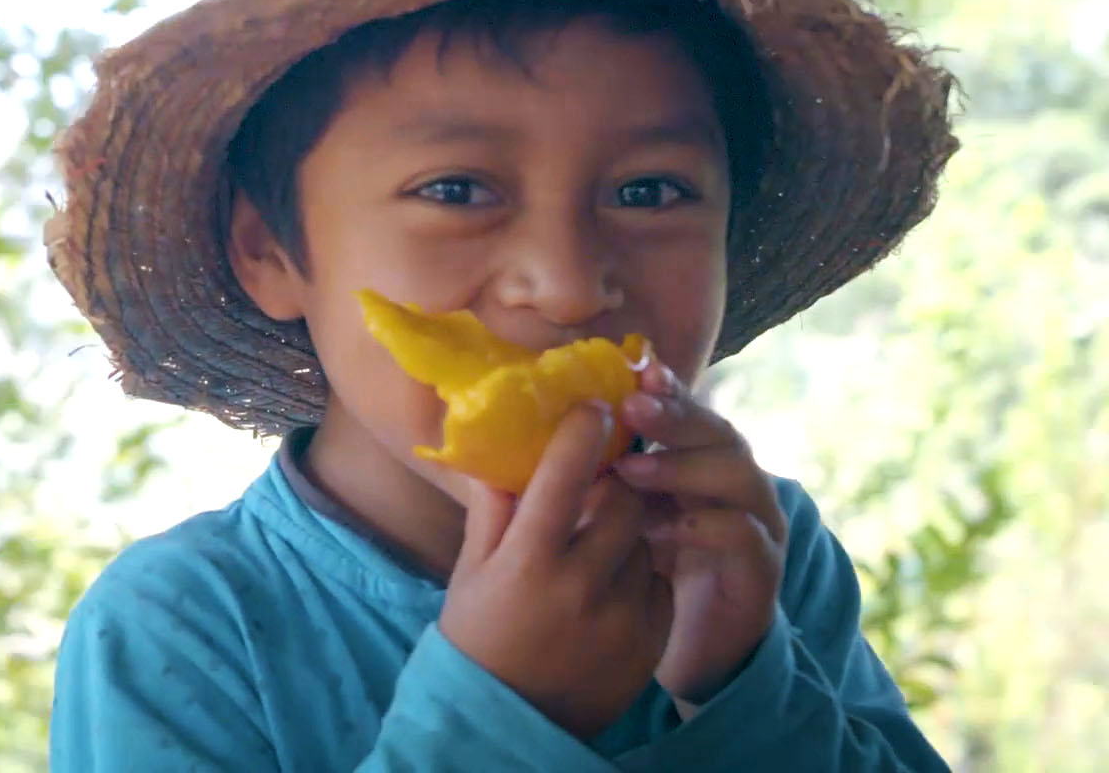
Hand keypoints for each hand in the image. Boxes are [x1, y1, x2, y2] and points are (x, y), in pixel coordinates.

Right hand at [438, 404, 671, 738]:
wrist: (508, 721)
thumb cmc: (478, 637)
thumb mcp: (472, 570)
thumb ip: (493, 509)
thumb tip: (499, 450)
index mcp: (527, 560)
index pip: (565, 474)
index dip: (583, 431)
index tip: (594, 407)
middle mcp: (579, 584)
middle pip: (622, 500)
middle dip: (615, 482)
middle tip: (604, 476)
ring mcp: (621, 616)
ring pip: (644, 538)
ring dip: (628, 528)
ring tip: (600, 541)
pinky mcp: (649, 640)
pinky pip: (658, 581)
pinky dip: (640, 572)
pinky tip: (612, 583)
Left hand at [613, 361, 786, 712]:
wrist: (682, 647)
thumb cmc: (639, 572)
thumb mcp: (611, 516)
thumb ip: (589, 476)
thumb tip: (523, 437)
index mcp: (697, 461)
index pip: (687, 412)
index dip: (666, 388)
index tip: (634, 367)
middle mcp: (734, 482)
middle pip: (719, 431)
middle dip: (677, 415)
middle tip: (631, 407)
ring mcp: (756, 522)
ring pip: (738, 474)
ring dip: (684, 466)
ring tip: (631, 468)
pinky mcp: (762, 568)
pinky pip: (743, 535)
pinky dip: (705, 525)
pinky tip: (660, 528)